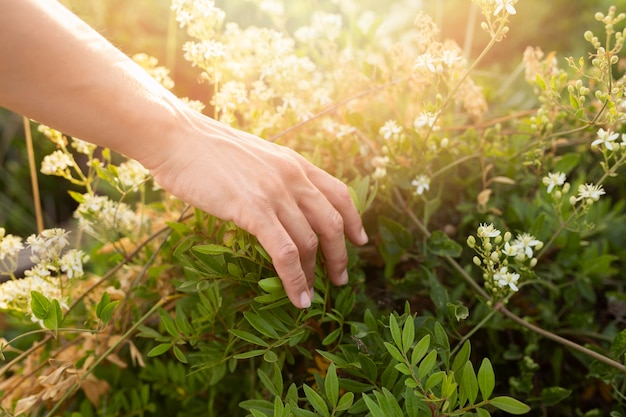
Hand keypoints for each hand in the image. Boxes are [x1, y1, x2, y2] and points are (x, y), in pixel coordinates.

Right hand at [147, 110, 367, 307]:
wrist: (176, 136)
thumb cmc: (206, 149)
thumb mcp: (254, 156)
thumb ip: (273, 177)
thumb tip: (279, 202)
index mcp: (294, 163)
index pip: (339, 193)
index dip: (354, 220)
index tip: (360, 240)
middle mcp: (292, 177)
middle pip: (331, 222)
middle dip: (340, 255)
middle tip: (341, 279)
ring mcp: (275, 194)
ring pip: (310, 241)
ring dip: (316, 273)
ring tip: (313, 296)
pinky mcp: (253, 210)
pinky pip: (284, 252)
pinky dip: (295, 279)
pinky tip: (298, 298)